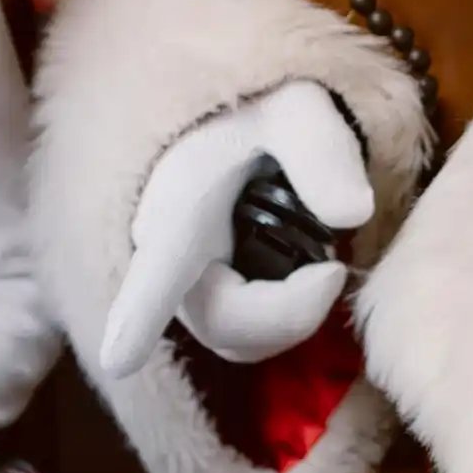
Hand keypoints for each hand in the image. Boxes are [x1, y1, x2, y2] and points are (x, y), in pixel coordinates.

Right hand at [99, 80, 375, 370]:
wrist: (241, 121)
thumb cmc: (261, 112)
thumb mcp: (297, 112)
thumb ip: (321, 150)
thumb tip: (354, 214)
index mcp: (180, 211)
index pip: (157, 271)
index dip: (138, 318)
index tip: (118, 360)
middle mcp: (169, 257)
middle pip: (221, 322)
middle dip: (290, 312)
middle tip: (335, 269)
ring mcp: (183, 285)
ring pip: (236, 339)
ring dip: (290, 318)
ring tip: (323, 268)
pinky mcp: (207, 299)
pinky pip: (242, 338)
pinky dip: (283, 321)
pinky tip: (307, 282)